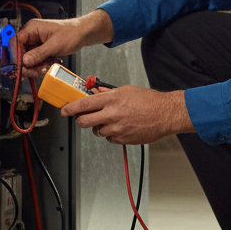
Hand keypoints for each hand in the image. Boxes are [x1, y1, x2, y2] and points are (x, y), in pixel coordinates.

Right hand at [14, 10, 112, 80]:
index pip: (16, 43)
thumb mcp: (54, 45)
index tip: (20, 67)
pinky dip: (41, 64)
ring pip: (29, 58)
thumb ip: (38, 54)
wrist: (82, 34)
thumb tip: (25, 61)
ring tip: (46, 67)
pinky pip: (36, 59)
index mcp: (32, 28)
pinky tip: (49, 64)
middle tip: (33, 72)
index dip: (17, 56)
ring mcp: (36, 42)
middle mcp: (31, 34)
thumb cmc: (71, 33)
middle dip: (28, 64)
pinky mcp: (41, 48)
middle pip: (21, 53)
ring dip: (36, 65)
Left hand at [61, 85, 193, 145]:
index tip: (65, 110)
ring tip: (111, 120)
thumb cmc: (149, 101)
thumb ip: (108, 93)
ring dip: (99, 126)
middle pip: (84, 122)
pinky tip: (120, 127)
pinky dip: (111, 134)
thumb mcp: (126, 90)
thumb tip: (95, 93)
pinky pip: (109, 138)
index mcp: (112, 99)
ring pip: (97, 131)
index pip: (84, 105)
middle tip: (83, 118)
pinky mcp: (123, 139)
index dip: (71, 108)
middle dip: (81, 120)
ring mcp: (117, 129)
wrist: (165, 114)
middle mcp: (112, 115)